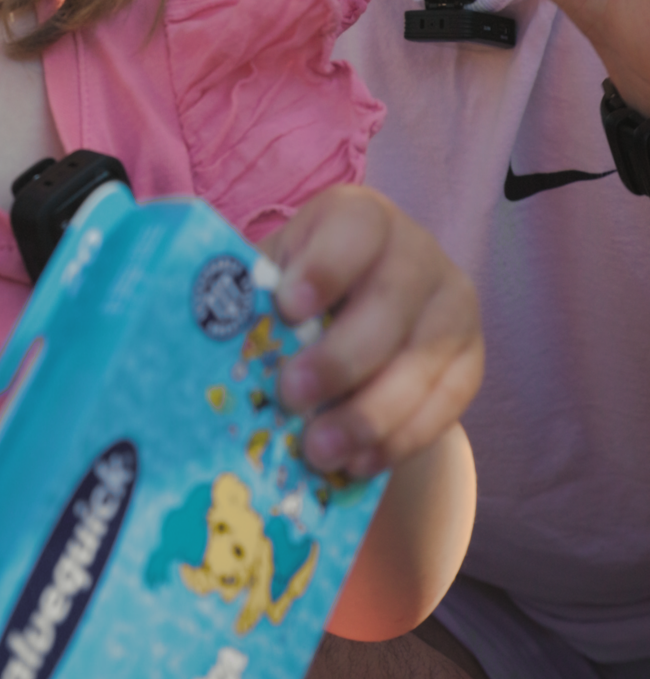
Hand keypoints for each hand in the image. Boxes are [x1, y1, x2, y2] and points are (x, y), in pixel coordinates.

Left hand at [261, 185, 482, 476]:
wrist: (368, 315)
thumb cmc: (304, 293)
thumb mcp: (279, 277)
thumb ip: (256, 299)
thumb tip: (208, 340)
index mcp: (360, 217)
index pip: (355, 228)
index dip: (325, 266)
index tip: (288, 307)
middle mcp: (416, 251)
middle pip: (390, 302)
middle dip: (340, 358)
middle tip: (291, 397)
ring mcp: (451, 304)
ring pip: (421, 361)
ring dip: (367, 414)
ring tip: (319, 451)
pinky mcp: (471, 358)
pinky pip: (446, 403)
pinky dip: (400, 439)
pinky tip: (360, 461)